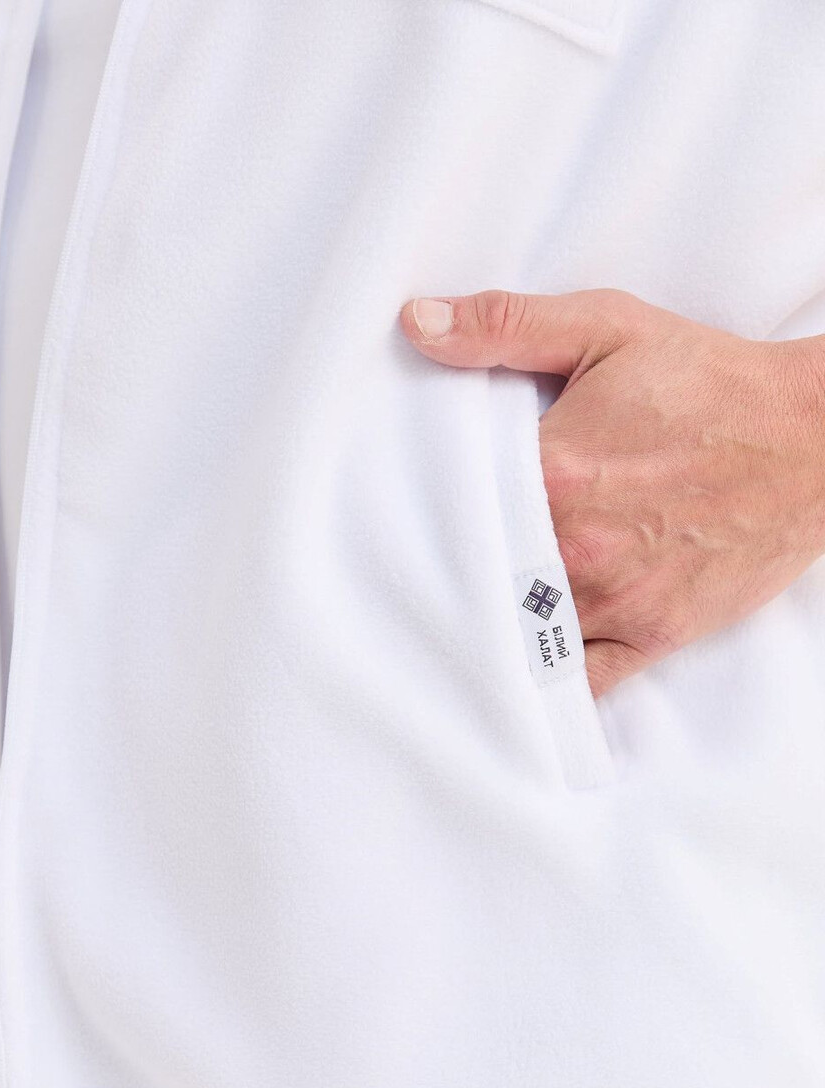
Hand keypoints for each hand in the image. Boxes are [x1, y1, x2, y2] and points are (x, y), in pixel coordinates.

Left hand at [400, 288, 824, 696]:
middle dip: (439, 574)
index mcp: (556, 473)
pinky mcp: (653, 634)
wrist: (815, 440)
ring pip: (517, 637)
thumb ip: (505, 326)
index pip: (450, 506)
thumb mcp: (607, 329)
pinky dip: (543, 679)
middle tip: (400, 572)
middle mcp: (579, 548)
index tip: (389, 510)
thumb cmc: (708, 382)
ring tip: (442, 615)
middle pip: (474, 578)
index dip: (417, 509)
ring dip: (482, 627)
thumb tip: (415, 322)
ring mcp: (616, 600)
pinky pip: (580, 681)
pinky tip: (510, 669)